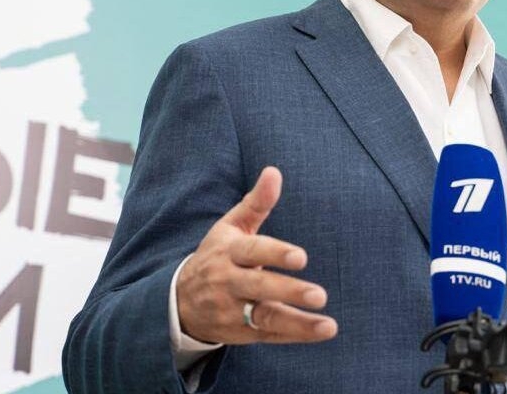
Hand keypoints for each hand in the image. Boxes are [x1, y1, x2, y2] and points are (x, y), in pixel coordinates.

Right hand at [177, 166, 337, 344]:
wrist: (179, 301)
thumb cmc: (217, 256)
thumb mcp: (231, 227)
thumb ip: (256, 202)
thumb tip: (274, 171)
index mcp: (228, 252)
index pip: (252, 252)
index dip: (275, 254)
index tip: (302, 257)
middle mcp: (228, 283)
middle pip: (258, 288)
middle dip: (288, 291)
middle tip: (319, 295)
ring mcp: (233, 311)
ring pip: (265, 318)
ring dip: (298, 322)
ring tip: (328, 324)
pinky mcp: (241, 333)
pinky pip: (270, 335)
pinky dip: (295, 334)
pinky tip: (321, 330)